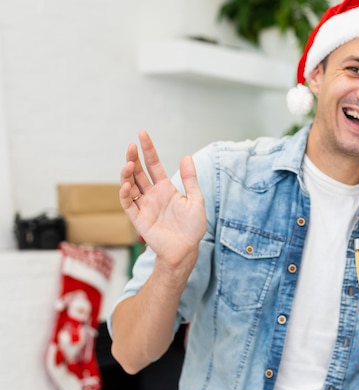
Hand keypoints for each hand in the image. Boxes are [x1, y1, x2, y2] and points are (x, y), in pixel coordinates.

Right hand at [119, 130, 205, 266]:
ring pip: (130, 185)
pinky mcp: (138, 218)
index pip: (154, 164)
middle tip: (131, 146)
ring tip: (129, 164)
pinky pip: (127, 203)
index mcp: (166, 188)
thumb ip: (190, 179)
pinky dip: (125, 193)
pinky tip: (127, 184)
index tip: (142, 134)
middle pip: (139, 172)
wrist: (186, 249)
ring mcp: (144, 205)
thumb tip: (186, 156)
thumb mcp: (195, 199)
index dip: (148, 150)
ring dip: (127, 174)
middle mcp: (152, 194)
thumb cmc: (193, 227)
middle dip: (134, 158)